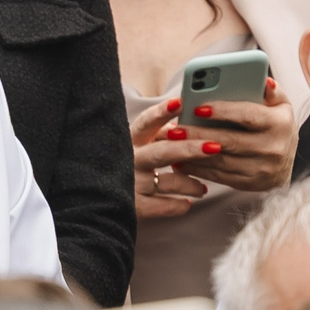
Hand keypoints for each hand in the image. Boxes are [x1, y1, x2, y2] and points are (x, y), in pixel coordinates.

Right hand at [130, 98, 206, 218]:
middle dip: (190, 149)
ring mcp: (131, 184)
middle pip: (163, 152)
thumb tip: (182, 125)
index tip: (180, 102)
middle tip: (214, 146)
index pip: (146, 123)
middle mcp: (130, 160)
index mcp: (130, 141)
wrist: (94, 203)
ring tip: (203, 189)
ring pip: (169, 182)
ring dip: (190, 184)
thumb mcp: (134, 147)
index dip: (162, 112)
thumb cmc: (122, 169)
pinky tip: (187, 203)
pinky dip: (178, 206)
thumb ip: (156, 136)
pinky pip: (163, 207)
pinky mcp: (134, 207)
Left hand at [169, 76, 298, 193]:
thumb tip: (264, 81)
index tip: (198, 108)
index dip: (223, 111)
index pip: (248, 116)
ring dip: (194, 153)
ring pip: (221, 161)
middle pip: (230, 141)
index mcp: (280, 124)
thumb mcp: (281, 105)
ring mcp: (262, 170)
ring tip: (172, 144)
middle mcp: (273, 149)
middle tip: (174, 128)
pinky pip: (220, 177)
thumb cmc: (276, 125)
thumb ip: (272, 90)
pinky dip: (199, 169)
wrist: (286, 163)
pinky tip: (181, 160)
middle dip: (199, 135)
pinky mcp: (250, 184)